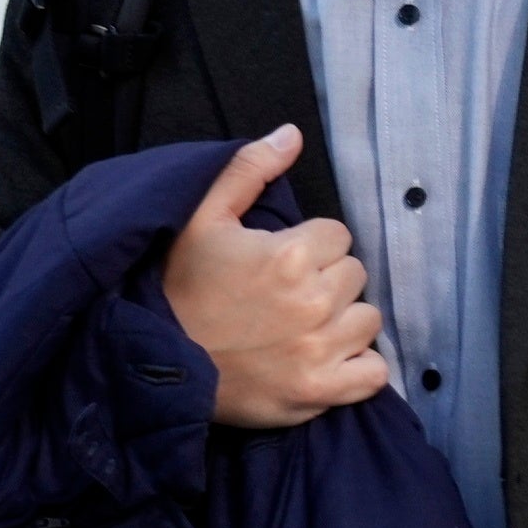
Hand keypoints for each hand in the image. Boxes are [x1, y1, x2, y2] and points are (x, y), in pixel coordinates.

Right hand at [161, 128, 384, 427]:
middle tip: (286, 295)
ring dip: (343, 321)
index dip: (311, 245)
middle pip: (355, 275)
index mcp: (291, 255)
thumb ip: (248, 170)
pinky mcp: (320, 392)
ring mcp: (319, 351)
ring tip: (301, 326)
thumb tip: (292, 134)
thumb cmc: (177, 286)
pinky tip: (324, 358)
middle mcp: (313, 303)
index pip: (338, 235)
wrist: (152, 362)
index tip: (280, 261)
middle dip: (327, 280)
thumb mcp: (200, 218)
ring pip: (368, 320)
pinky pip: (375, 373)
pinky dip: (358, 368)